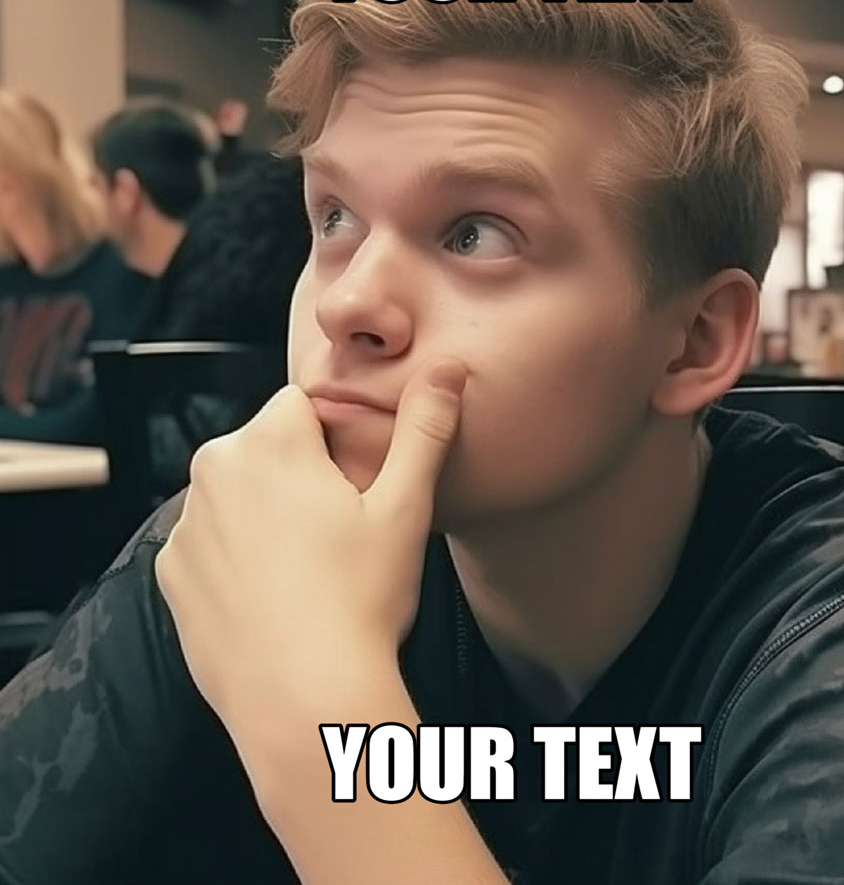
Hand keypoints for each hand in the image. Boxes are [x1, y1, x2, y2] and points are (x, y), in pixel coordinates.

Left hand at [155, 359, 466, 735]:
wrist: (303, 700)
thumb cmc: (361, 599)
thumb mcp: (406, 507)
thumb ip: (424, 428)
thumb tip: (448, 366)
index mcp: (268, 440)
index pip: (304, 405)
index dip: (337, 441)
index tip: (356, 490)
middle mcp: (212, 470)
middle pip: (268, 446)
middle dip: (299, 472)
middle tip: (339, 532)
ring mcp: (185, 525)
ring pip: (238, 493)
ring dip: (265, 511)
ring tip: (308, 570)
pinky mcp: (170, 573)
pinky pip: (209, 541)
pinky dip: (235, 556)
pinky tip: (273, 595)